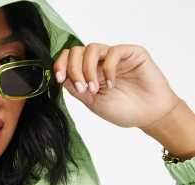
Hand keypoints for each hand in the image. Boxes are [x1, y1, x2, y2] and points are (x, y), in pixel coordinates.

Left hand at [53, 43, 180, 129]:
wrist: (148, 115)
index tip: (58, 79)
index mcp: (89, 73)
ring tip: (94, 89)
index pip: (69, 59)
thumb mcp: (92, 103)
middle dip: (73, 69)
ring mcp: (115, 56)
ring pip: (92, 48)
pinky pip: (113, 52)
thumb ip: (76, 89)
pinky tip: (112, 84)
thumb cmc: (123, 110)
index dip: (60, 65)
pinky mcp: (131, 52)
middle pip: (76, 51)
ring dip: (87, 70)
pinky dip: (108, 69)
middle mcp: (100, 62)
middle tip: (81, 88)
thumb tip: (60, 77)